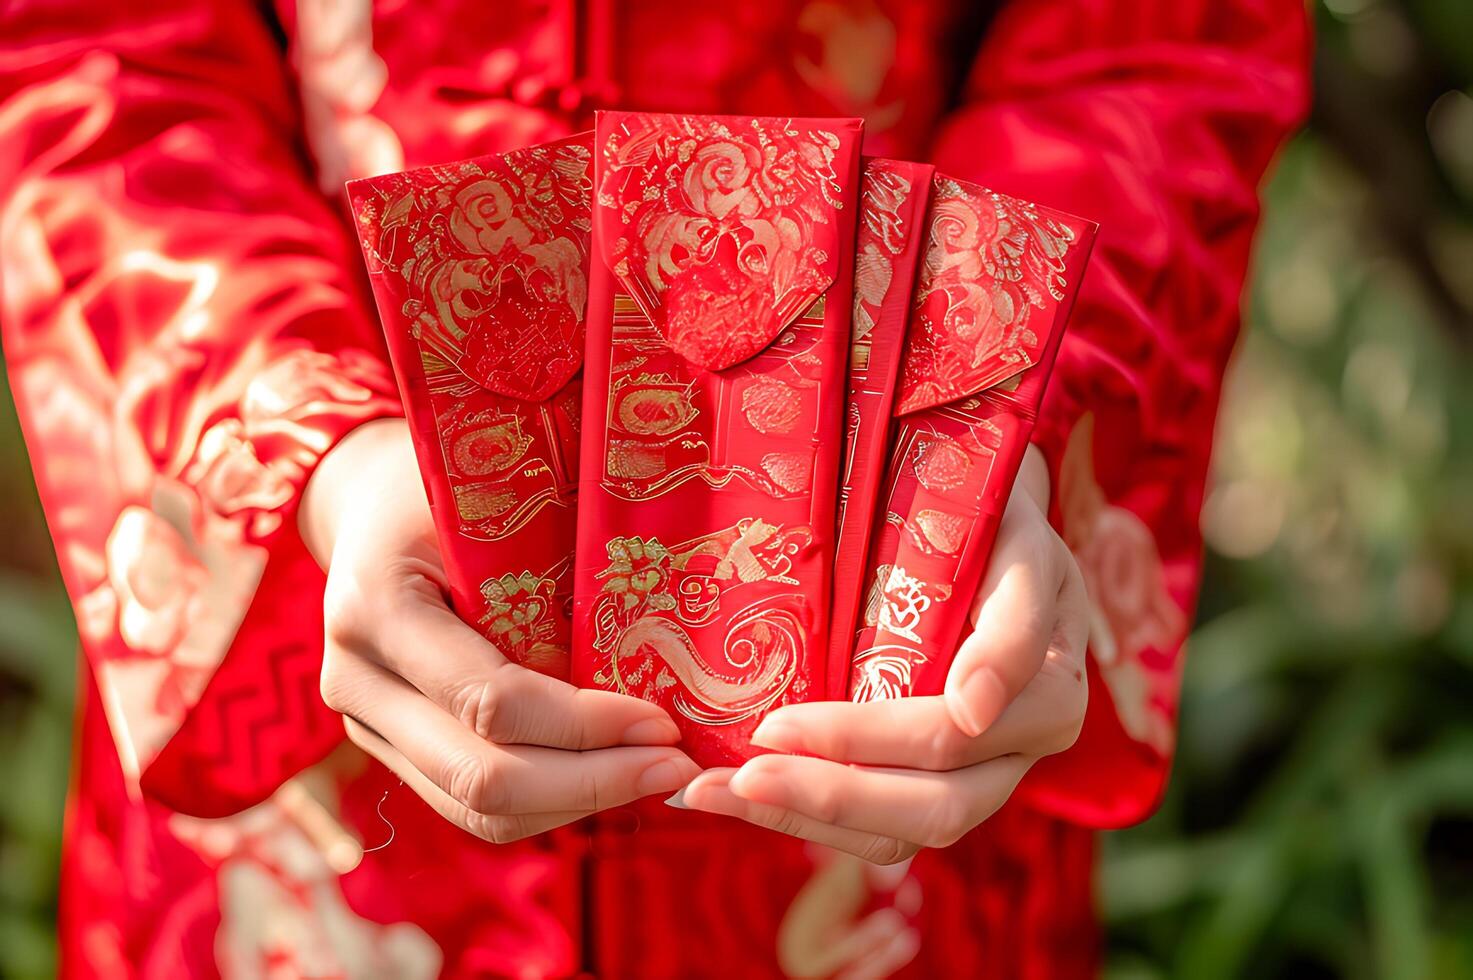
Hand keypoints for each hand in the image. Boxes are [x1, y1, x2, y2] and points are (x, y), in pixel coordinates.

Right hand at [300, 418, 697, 842]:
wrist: (367, 504)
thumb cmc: (448, 485)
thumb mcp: (493, 499)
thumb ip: (553, 559)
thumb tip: (672, 628)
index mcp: (375, 607)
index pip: (489, 699)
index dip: (584, 724)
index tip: (662, 722)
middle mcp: (355, 681)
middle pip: (479, 776)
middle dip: (592, 783)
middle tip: (677, 770)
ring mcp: (366, 726)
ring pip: (476, 810)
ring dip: (577, 805)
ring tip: (658, 779)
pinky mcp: (392, 751)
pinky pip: (470, 804)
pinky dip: (549, 803)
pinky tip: (612, 779)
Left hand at [678, 445, 1087, 863]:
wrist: (990, 525)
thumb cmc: (997, 522)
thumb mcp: (1018, 545)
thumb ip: (1012, 624)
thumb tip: (973, 709)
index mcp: (1047, 699)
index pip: (946, 739)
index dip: (860, 740)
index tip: (773, 726)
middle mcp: (1017, 753)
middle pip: (930, 811)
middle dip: (825, 798)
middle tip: (734, 777)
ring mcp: (977, 778)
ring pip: (899, 837)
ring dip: (802, 820)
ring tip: (712, 794)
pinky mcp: (930, 783)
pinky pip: (875, 827)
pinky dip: (802, 816)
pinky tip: (733, 793)